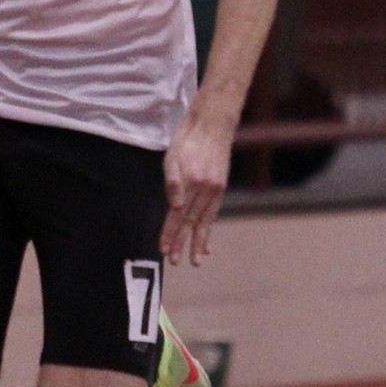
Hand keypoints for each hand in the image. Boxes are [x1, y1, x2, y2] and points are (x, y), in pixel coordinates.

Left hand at [160, 119, 231, 267]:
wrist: (212, 124)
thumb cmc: (187, 139)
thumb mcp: (172, 158)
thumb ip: (173, 183)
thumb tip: (175, 207)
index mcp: (192, 183)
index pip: (177, 215)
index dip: (170, 233)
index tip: (164, 249)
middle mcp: (206, 190)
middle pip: (191, 222)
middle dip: (183, 243)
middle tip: (176, 262)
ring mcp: (215, 190)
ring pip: (205, 221)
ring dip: (199, 242)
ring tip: (196, 260)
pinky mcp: (220, 187)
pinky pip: (214, 213)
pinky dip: (209, 228)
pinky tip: (208, 242)